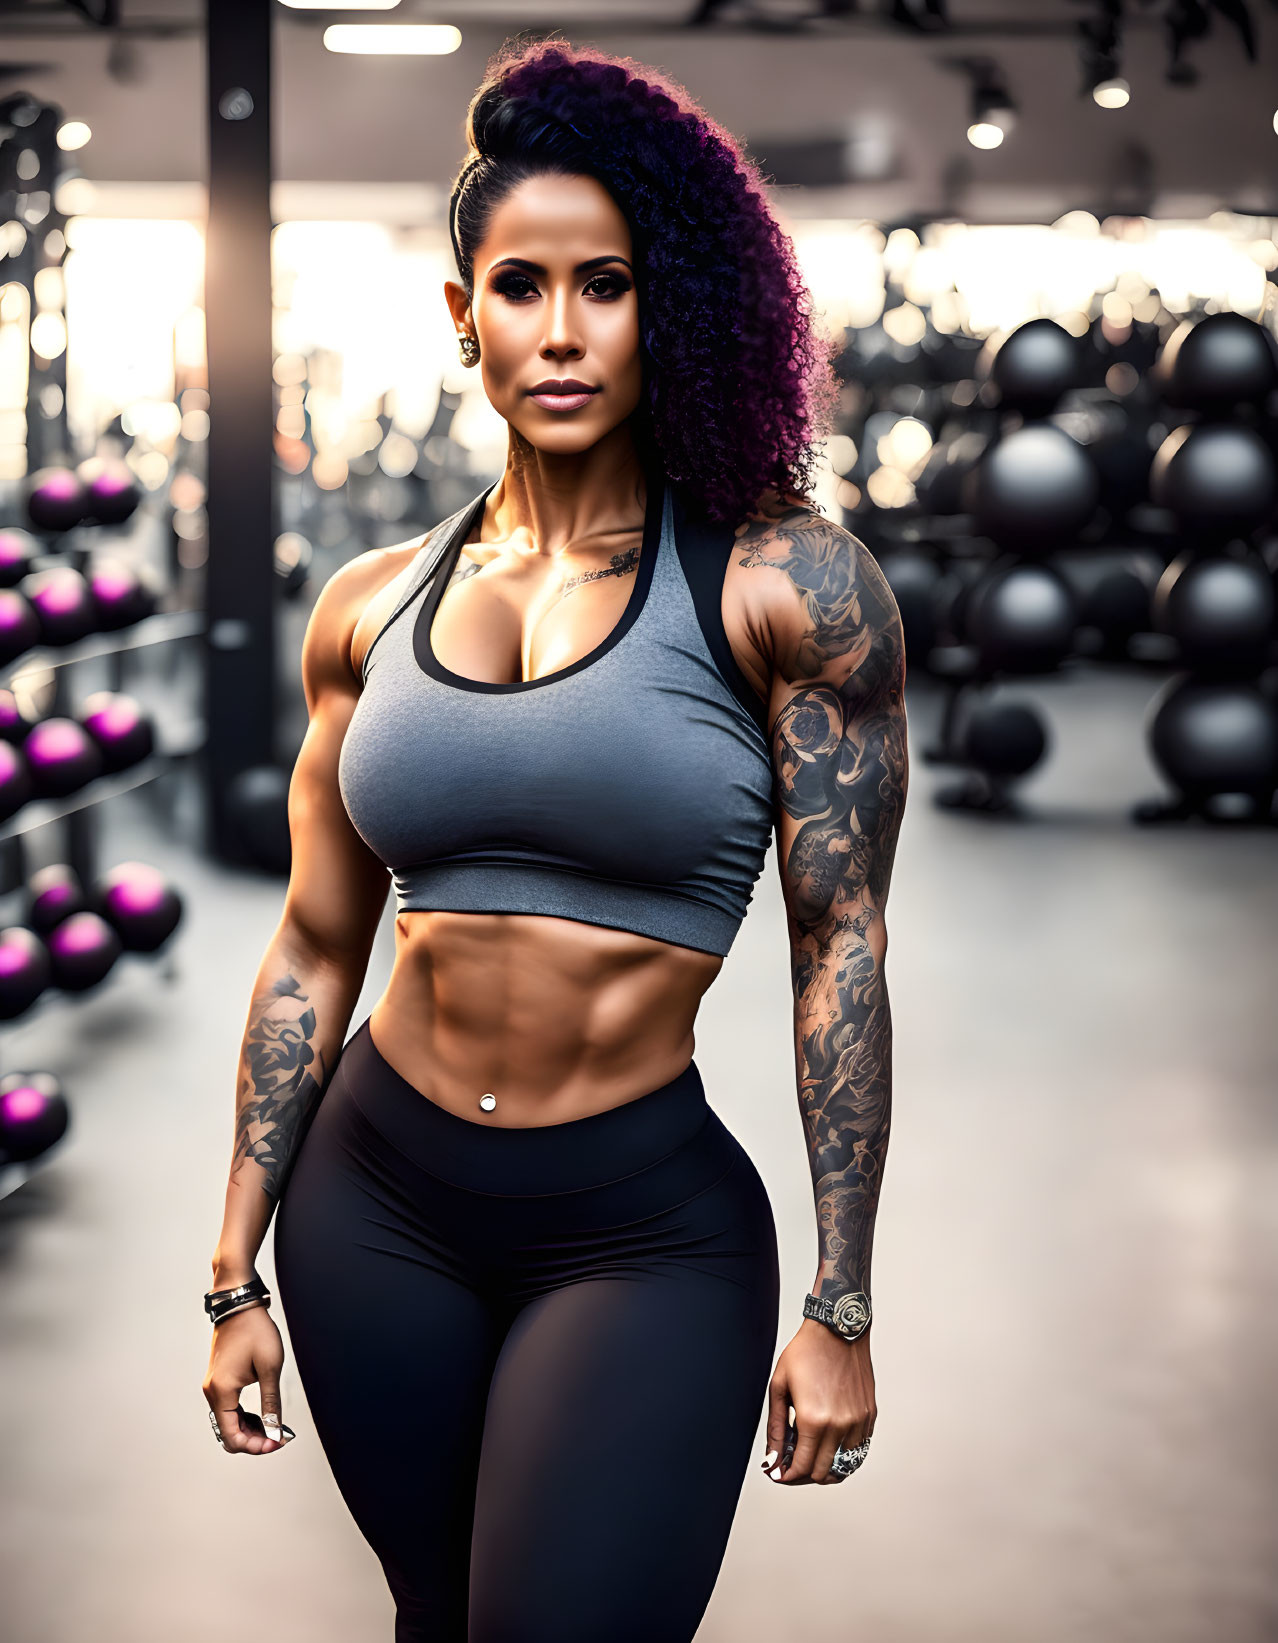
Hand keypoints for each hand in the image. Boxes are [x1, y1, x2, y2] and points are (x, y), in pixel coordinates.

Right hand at [202, 1303, 292, 1454]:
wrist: (240, 1305)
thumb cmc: (255, 1330)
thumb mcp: (270, 1367)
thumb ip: (271, 1403)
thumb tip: (274, 1430)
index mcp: (222, 1391)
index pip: (232, 1436)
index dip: (254, 1445)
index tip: (276, 1442)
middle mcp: (212, 1392)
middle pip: (227, 1433)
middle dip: (252, 1440)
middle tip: (277, 1437)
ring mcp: (214, 1386)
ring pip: (227, 1422)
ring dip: (249, 1430)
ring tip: (273, 1428)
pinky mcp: (219, 1381)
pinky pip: (228, 1409)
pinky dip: (243, 1418)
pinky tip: (262, 1416)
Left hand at [761, 1317, 875, 1484]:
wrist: (837, 1329)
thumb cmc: (806, 1352)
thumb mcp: (779, 1387)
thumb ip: (775, 1427)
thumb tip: (772, 1458)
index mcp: (814, 1420)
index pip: (802, 1468)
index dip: (787, 1476)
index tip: (779, 1473)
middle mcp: (839, 1426)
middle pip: (822, 1472)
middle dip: (803, 1474)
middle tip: (791, 1464)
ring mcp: (858, 1422)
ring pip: (843, 1465)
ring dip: (825, 1466)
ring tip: (809, 1454)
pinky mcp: (869, 1415)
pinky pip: (858, 1449)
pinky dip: (843, 1453)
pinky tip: (829, 1443)